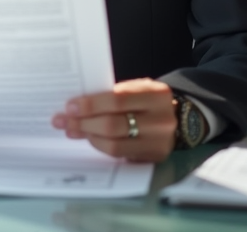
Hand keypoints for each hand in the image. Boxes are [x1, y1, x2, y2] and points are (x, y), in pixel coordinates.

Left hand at [50, 78, 176, 161]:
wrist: (183, 118)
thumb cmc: (150, 100)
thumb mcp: (139, 89)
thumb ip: (114, 94)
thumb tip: (77, 106)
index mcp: (157, 94)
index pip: (117, 100)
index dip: (90, 104)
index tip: (70, 106)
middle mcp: (161, 119)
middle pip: (113, 125)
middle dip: (83, 123)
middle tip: (63, 121)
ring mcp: (159, 142)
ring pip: (115, 145)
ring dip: (89, 137)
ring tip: (72, 130)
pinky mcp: (154, 158)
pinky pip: (121, 156)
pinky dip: (102, 147)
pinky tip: (91, 139)